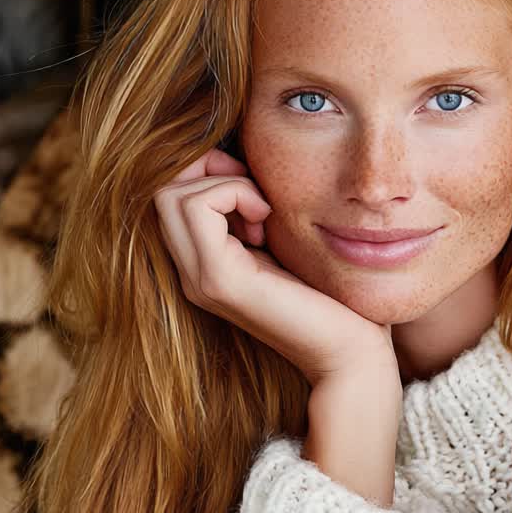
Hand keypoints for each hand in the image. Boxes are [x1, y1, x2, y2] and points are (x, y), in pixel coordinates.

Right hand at [153, 147, 394, 384]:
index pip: (169, 195)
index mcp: (203, 265)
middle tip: (256, 194)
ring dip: (223, 184)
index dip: (208, 173)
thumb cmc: (329, 293)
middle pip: (162, 191)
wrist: (350, 351)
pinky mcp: (220, 280)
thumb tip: (241, 162)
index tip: (255, 190)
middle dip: (210, 171)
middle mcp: (191, 275)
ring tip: (262, 212)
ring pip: (171, 195)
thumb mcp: (281, 241)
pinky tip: (266, 220)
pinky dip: (234, 194)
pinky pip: (199, 206)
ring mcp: (200, 280)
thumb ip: (254, 212)